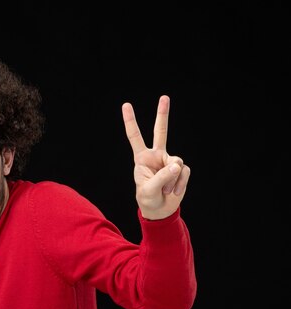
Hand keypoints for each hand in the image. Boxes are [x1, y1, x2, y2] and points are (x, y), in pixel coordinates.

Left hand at [122, 95, 190, 219]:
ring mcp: (169, 161)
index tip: (126, 105)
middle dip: (163, 114)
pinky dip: (180, 184)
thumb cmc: (148, 199)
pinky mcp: (181, 169)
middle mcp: (156, 156)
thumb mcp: (148, 190)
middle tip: (164, 97)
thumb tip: (178, 165)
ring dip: (172, 180)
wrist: (160, 211)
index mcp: (142, 158)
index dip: (130, 121)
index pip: (134, 137)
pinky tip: (173, 192)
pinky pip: (184, 173)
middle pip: (160, 132)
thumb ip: (162, 177)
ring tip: (165, 190)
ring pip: (176, 162)